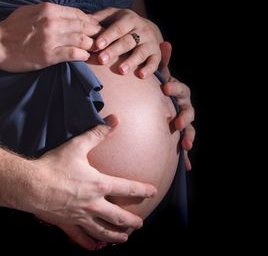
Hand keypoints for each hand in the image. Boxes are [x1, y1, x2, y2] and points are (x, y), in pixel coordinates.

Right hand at [0, 2, 100, 71]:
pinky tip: (85, 56)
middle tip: (102, 38)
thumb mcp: (31, 11)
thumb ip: (51, 12)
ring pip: (82, 40)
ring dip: (92, 45)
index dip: (91, 20)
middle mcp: (53, 22)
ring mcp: (51, 39)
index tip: (96, 26)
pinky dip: (83, 55)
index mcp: (49, 9)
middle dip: (96, 32)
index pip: (78, 13)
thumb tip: (69, 15)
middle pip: (84, 26)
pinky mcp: (49, 55)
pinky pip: (74, 54)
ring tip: (96, 49)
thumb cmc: (14, 27)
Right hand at [34, 115, 156, 249]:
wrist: (31, 185)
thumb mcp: (78, 145)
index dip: (142, 190)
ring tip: (125, 239)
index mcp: (99, 185)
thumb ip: (98, 133)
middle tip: (140, 224)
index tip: (153, 192)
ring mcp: (80, 216)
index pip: (127, 188)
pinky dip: (89, 243)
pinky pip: (80, 237)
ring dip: (115, 235)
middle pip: (118, 217)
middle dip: (131, 222)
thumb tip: (115, 120)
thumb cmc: (55, 165)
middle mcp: (93, 204)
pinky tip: (95, 247)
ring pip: (102, 230)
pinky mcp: (66, 224)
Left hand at [93, 8, 162, 77]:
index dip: (107, 36)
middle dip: (115, 51)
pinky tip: (141, 76)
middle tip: (102, 60)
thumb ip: (99, 18)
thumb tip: (83, 21)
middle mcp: (142, 30)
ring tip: (121, 71)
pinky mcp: (156, 54)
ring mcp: (150, 43)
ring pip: (140, 52)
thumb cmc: (123, 24)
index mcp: (129, 19)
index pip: (117, 28)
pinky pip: (154, 62)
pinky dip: (149, 69)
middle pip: (127, 41)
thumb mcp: (113, 16)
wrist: (148, 29)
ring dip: (131, 62)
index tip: (97, 45)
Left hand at [160, 42, 195, 169]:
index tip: (165, 87)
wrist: (161, 100)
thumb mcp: (160, 75)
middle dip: (185, 116)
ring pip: (190, 128)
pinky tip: (187, 166)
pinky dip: (186, 155)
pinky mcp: (180, 134)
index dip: (176, 88)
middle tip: (178, 121)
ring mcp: (183, 120)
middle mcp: (183, 105)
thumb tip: (165, 42)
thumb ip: (163, 61)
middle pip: (189, 110)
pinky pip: (184, 143)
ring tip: (185, 144)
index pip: (181, 88)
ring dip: (189, 136)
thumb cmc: (160, 87)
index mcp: (178, 91)